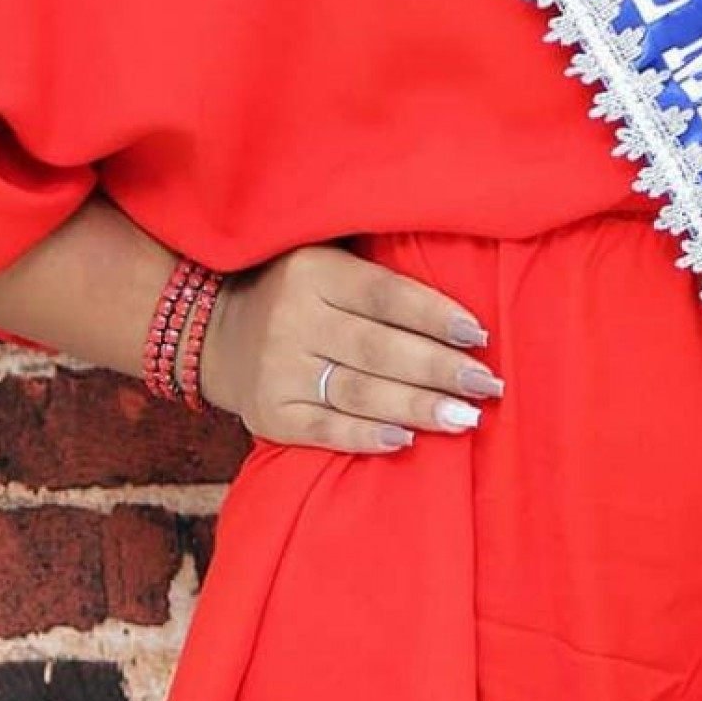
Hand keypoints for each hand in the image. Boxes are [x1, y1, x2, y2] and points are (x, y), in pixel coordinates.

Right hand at [196, 240, 503, 452]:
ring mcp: (277, 370)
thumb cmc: (298, 291)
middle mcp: (292, 319)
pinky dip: (366, 437)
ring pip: (359, 392)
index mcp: (313, 270)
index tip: (480, 335)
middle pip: (379, 349)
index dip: (435, 316)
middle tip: (487, 385)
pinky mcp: (270, 414)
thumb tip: (460, 311)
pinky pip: (325, 430)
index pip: (385, 295)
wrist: (214, 329)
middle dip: (439, 369)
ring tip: (465, 417)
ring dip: (417, 407)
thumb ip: (379, 275)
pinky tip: (406, 440)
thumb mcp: (327, 260)